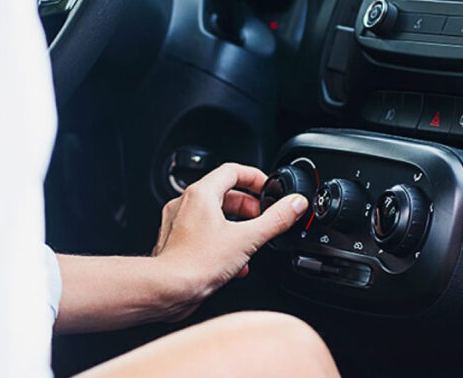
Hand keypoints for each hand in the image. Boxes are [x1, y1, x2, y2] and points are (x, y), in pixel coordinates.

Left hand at [150, 163, 307, 319]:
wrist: (166, 291)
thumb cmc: (196, 263)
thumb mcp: (248, 239)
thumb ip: (276, 219)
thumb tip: (295, 204)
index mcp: (201, 194)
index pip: (233, 170)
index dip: (255, 177)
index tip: (269, 189)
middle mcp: (185, 204)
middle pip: (224, 193)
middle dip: (248, 205)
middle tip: (263, 216)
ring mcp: (178, 224)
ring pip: (214, 215)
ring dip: (237, 225)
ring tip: (251, 240)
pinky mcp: (175, 244)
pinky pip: (204, 234)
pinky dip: (223, 241)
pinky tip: (235, 262)